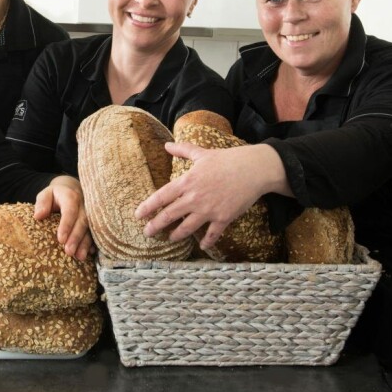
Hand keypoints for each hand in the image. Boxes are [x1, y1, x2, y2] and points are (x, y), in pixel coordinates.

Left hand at [35, 175, 94, 260]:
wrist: (72, 188)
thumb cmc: (55, 195)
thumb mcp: (46, 194)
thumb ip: (42, 202)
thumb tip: (38, 216)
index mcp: (71, 197)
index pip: (70, 210)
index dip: (67, 225)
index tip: (61, 239)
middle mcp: (84, 205)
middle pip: (82, 221)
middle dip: (76, 237)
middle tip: (69, 252)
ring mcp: (91, 213)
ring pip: (90, 228)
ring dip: (85, 243)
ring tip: (79, 257)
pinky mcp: (94, 221)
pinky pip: (95, 232)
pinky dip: (93, 243)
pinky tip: (89, 254)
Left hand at [135, 142, 289, 250]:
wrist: (253, 169)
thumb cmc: (227, 159)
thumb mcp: (202, 153)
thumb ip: (183, 150)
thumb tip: (167, 145)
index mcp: (187, 182)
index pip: (161, 196)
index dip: (148, 207)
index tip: (138, 215)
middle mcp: (194, 198)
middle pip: (169, 215)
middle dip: (156, 226)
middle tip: (148, 233)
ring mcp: (208, 210)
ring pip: (187, 228)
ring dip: (176, 235)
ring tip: (170, 239)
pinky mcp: (223, 218)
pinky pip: (212, 234)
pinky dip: (207, 242)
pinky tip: (202, 246)